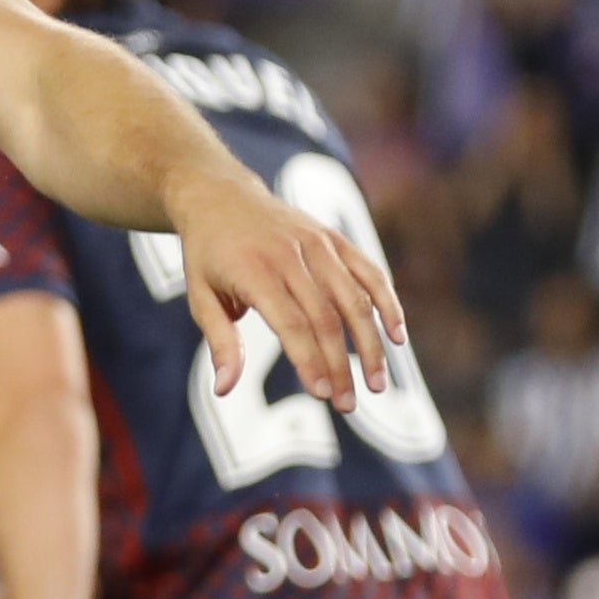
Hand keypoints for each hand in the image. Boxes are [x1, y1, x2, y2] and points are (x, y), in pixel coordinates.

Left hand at [167, 154, 403, 409]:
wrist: (220, 194)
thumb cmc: (208, 254)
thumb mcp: (200, 296)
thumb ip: (220, 342)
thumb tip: (223, 390)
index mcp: (255, 270)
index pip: (291, 323)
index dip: (310, 361)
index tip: (322, 395)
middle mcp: (291, 254)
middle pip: (327, 317)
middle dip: (341, 365)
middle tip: (347, 404)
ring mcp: (317, 243)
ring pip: (355, 298)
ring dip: (370, 344)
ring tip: (377, 384)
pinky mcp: (334, 238)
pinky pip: (369, 272)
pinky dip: (387, 303)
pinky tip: (398, 336)